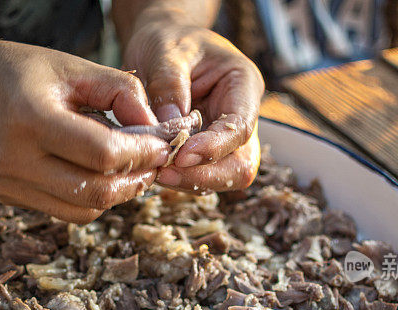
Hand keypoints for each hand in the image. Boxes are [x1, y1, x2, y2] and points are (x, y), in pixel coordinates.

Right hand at [0, 41, 170, 223]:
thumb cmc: (14, 71)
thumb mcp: (71, 67)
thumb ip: (122, 93)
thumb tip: (158, 130)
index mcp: (30, 119)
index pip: (102, 155)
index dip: (142, 154)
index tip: (161, 144)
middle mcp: (15, 160)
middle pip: (97, 192)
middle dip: (136, 179)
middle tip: (153, 161)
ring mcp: (10, 185)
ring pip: (85, 210)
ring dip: (118, 194)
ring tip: (132, 169)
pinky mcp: (10, 198)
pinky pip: (66, 210)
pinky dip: (93, 197)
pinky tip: (101, 174)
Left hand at [123, 24, 263, 192]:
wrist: (161, 44)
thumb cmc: (167, 40)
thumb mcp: (165, 51)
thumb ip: (169, 86)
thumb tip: (171, 127)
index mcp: (243, 84)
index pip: (240, 127)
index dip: (214, 148)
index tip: (181, 156)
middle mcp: (242, 116)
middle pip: (240, 165)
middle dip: (203, 175)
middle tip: (162, 173)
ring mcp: (225, 138)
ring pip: (221, 177)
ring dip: (188, 180)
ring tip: (154, 169)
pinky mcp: (206, 152)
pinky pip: (199, 176)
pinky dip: (178, 178)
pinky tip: (155, 168)